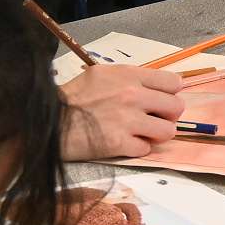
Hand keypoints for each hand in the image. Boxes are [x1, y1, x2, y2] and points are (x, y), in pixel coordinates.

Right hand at [59, 65, 183, 159]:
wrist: (47, 122)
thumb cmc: (73, 98)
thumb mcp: (101, 76)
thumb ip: (130, 79)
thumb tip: (156, 88)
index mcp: (129, 76)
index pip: (174, 82)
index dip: (170, 94)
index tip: (161, 100)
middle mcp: (133, 95)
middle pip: (177, 107)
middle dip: (167, 115)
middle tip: (153, 119)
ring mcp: (128, 120)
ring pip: (168, 131)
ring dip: (157, 134)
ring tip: (142, 133)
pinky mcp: (119, 143)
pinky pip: (146, 149)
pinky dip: (137, 148)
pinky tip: (124, 143)